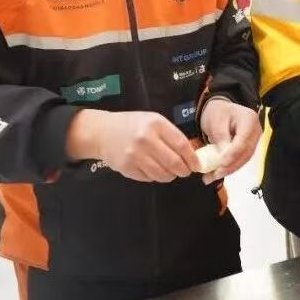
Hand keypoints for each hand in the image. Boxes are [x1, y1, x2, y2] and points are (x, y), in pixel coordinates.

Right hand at [66, 109, 198, 182]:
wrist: (103, 132)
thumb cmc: (133, 125)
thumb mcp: (153, 121)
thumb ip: (171, 135)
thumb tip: (191, 155)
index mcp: (156, 124)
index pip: (182, 145)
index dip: (192, 158)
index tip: (197, 165)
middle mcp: (146, 139)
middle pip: (174, 163)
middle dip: (184, 170)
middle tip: (185, 171)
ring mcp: (135, 155)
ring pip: (163, 174)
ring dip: (171, 176)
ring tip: (170, 171)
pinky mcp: (127, 168)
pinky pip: (149, 178)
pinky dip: (156, 177)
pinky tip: (153, 169)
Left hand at [199, 98, 261, 183]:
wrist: (220, 110)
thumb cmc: (218, 112)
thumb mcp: (216, 121)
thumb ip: (221, 137)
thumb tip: (223, 156)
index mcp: (249, 121)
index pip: (243, 142)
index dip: (232, 155)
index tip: (220, 164)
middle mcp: (256, 132)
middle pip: (245, 153)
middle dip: (229, 166)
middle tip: (214, 174)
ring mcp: (253, 141)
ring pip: (243, 159)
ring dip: (228, 170)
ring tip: (212, 177)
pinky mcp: (248, 148)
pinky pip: (240, 160)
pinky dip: (229, 167)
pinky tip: (217, 173)